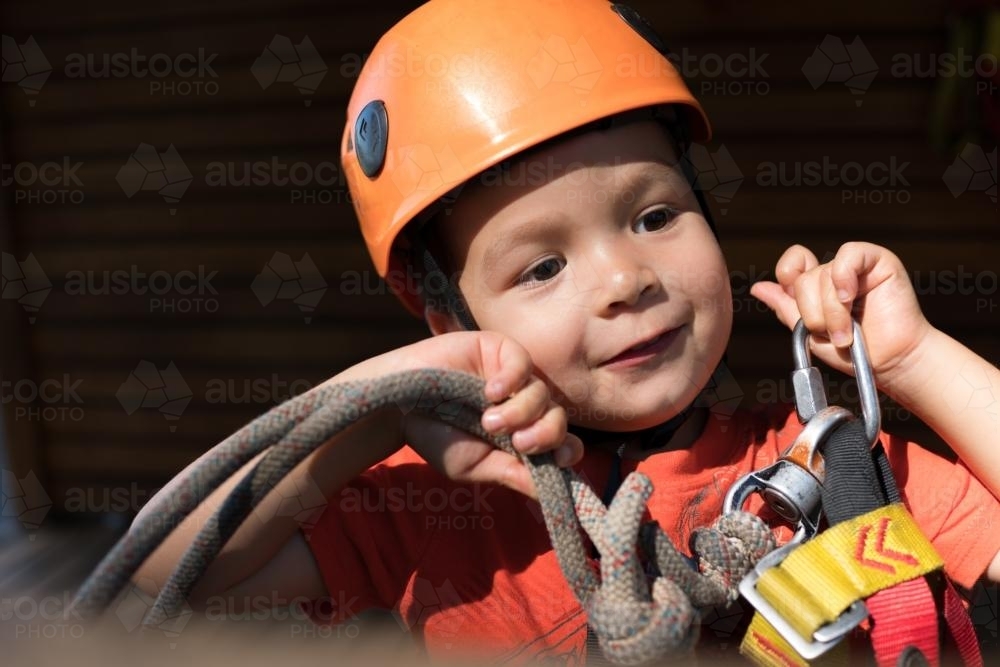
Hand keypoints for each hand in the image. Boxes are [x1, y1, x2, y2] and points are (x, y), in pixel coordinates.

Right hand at [396, 331, 583, 498]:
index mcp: (521, 435)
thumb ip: (513, 474)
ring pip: (542, 393)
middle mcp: (523, 405)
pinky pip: (523, 362)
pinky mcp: (499, 350)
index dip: (569, 450)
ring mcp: (513, 377)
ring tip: (488, 420)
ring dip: (521, 411)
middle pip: (559, 418)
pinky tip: (489, 392)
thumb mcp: (474, 465)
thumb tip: (551, 494)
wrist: (398, 405)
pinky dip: (511, 379)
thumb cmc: (435, 436)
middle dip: (545, 434)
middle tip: (518, 443)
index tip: (559, 458)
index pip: (564, 442)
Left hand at [749, 242, 932, 388]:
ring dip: (833, 313)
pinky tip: (850, 299)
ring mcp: (856, 266)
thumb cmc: (855, 353)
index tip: (798, 307)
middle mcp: (834, 274)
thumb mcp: (809, 334)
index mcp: (816, 288)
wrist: (891, 363)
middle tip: (835, 336)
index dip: (788, 279)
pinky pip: (848, 255)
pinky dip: (843, 279)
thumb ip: (786, 308)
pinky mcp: (879, 261)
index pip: (792, 263)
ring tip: (848, 334)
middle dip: (814, 315)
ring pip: (823, 274)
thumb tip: (758, 288)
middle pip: (803, 279)